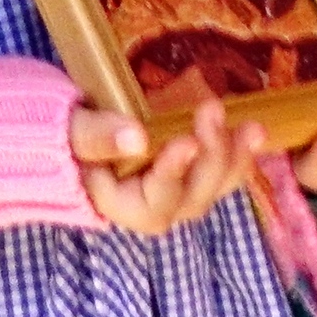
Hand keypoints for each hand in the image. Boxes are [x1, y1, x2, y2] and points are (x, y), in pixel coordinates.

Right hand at [71, 98, 263, 234]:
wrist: (67, 134)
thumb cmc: (62, 134)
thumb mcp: (70, 132)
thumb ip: (97, 136)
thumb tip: (136, 136)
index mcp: (119, 204)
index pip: (152, 203)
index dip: (171, 175)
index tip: (184, 141)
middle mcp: (153, 207)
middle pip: (191, 197)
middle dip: (208, 156)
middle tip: (211, 109)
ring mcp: (175, 192)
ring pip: (212, 187)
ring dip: (234, 159)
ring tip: (253, 128)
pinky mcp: (189, 173)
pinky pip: (219, 171)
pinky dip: (237, 153)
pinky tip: (253, 132)